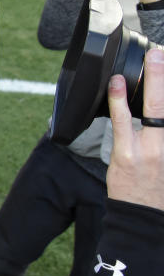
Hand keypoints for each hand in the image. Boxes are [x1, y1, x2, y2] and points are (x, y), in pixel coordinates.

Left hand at [107, 48, 163, 210]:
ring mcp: (151, 149)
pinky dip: (119, 102)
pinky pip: (122, 122)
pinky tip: (117, 85)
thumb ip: (160, 133)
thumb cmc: (157, 188)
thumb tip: (156, 114)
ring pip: (155, 108)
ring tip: (151, 59)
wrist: (142, 216)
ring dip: (153, 81)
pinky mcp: (127, 154)